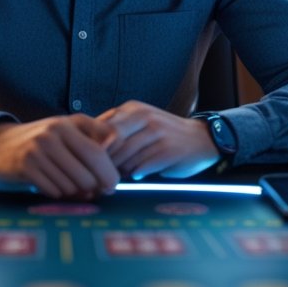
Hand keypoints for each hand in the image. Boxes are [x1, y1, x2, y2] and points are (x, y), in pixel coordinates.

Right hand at [0, 115, 119, 199]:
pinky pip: (54, 191)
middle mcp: (52, 134)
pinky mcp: (25, 167)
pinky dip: (58, 194)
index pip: (98, 152)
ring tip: (73, 188)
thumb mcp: (66, 129)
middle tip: (99, 193)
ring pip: (71, 186)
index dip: (110, 172)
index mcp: (67, 124)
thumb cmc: (41, 140)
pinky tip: (54, 187)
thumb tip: (117, 143)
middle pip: (87, 173)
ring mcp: (37, 151)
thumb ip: (93, 132)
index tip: (113, 184)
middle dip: (97, 188)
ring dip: (76, 193)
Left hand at [98, 101, 220, 179]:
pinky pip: (141, 167)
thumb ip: (116, 129)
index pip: (101, 128)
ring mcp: (157, 133)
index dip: (94, 148)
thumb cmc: (163, 135)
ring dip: (120, 170)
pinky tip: (137, 176)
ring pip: (125, 156)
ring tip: (120, 176)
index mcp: (133, 109)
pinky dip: (135, 174)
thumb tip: (85, 145)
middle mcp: (144, 117)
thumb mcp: (139, 123)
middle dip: (105, 161)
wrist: (202, 139)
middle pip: (111, 143)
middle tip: (102, 174)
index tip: (91, 162)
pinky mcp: (168, 150)